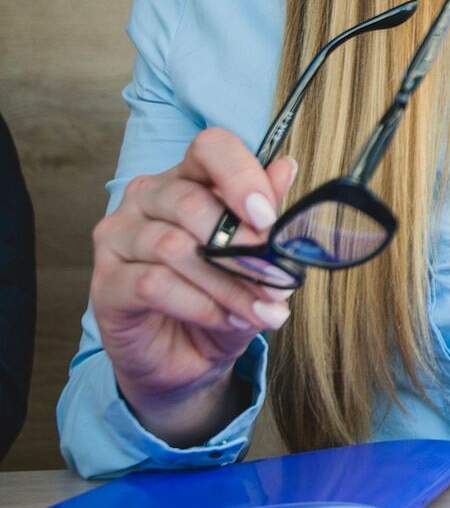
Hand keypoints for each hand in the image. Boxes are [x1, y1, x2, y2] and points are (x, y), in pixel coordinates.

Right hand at [89, 126, 299, 444]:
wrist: (187, 359)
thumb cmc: (222, 297)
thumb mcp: (256, 258)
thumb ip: (266, 214)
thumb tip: (286, 167)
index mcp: (189, 179)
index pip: (210, 148)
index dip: (242, 175)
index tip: (269, 217)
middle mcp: (148, 198)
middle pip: (191, 201)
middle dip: (243, 244)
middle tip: (275, 277)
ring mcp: (119, 237)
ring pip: (175, 246)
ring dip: (227, 283)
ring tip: (260, 309)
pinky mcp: (106, 282)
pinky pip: (153, 284)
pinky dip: (199, 304)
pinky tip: (224, 318)